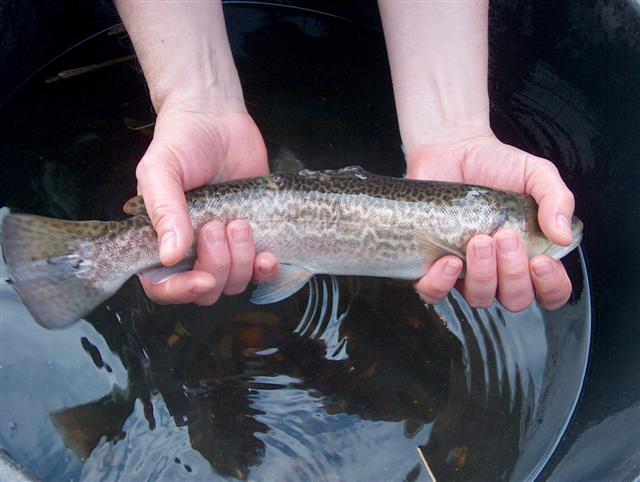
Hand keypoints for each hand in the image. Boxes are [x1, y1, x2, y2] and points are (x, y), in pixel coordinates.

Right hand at [134, 100, 278, 304]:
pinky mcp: (254, 240)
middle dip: (217, 265)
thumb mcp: (161, 170)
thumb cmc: (182, 142)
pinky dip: (265, 270)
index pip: (163, 287)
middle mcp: (192, 251)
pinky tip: (268, 254)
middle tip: (219, 226)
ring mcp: (225, 248)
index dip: (181, 292)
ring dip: (241, 261)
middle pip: (205, 290)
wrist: (219, 120)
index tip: (201, 278)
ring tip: (240, 223)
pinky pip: (260, 273)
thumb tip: (169, 256)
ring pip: (234, 283)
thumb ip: (163, 210)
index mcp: (161, 241)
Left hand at [408, 128, 573, 310]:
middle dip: (513, 273)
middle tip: (504, 236)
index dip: (550, 286)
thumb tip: (563, 237)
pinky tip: (449, 261)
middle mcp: (499, 269)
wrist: (451, 149)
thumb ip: (557, 199)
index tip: (541, 260)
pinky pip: (433, 293)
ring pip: (479, 298)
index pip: (550, 292)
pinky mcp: (431, 265)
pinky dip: (441, 284)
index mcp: (529, 254)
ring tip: (478, 240)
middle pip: (514, 299)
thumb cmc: (496, 164)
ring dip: (482, 275)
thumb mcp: (537, 174)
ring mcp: (465, 270)